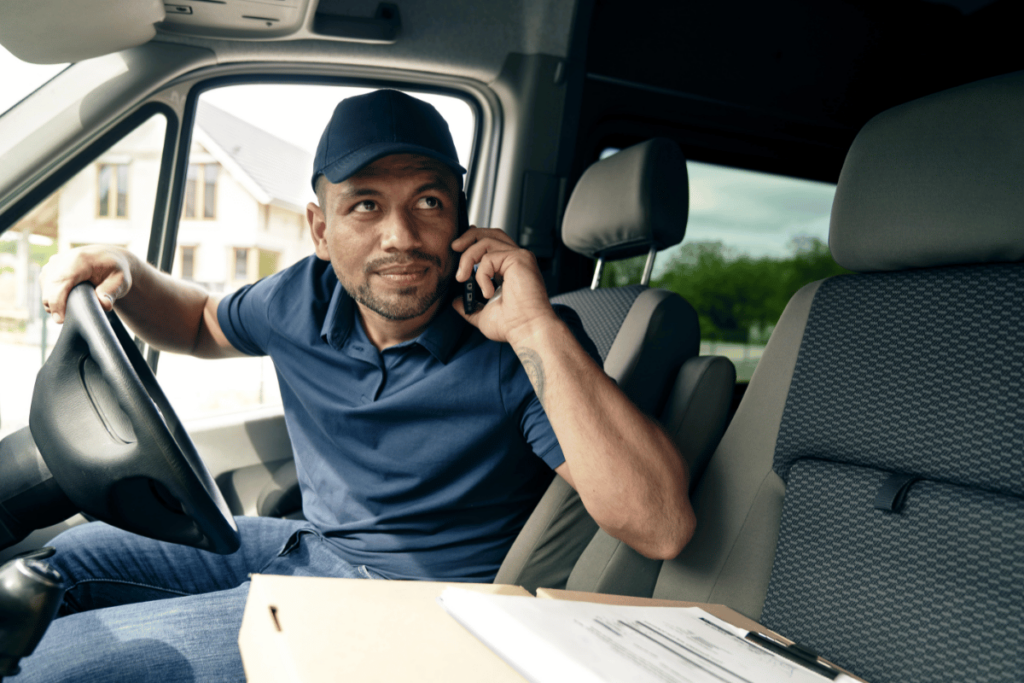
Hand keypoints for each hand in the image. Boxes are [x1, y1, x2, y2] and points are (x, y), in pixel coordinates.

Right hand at [40, 245, 133, 323]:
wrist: (110, 258)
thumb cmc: (116, 269)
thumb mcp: (121, 281)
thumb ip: (111, 293)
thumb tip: (104, 304)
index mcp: (80, 259)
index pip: (62, 281)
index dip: (58, 301)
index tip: (60, 319)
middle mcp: (63, 259)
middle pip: (49, 287)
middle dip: (54, 306)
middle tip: (66, 319)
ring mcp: (54, 263)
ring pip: (45, 289)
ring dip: (54, 303)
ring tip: (72, 307)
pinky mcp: (49, 269)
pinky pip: (45, 288)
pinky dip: (53, 298)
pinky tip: (67, 301)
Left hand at [451, 227, 560, 345]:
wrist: (526, 330)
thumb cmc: (512, 324)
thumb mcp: (483, 314)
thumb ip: (470, 306)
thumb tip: (456, 302)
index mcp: (509, 269)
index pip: (491, 243)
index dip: (473, 240)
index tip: (458, 248)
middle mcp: (515, 260)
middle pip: (490, 232)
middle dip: (468, 237)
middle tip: (454, 248)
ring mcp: (519, 257)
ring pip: (485, 241)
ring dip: (468, 257)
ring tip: (462, 278)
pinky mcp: (519, 259)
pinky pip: (489, 257)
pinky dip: (481, 275)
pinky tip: (488, 292)